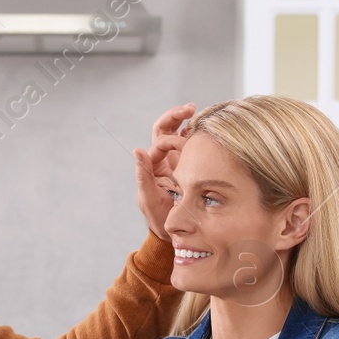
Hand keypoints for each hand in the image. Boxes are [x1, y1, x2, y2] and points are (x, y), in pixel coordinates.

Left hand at [134, 103, 193, 241]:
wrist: (173, 230)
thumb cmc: (158, 217)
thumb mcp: (148, 198)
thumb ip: (143, 175)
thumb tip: (137, 150)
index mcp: (153, 165)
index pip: (161, 142)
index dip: (173, 140)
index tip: (186, 145)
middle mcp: (163, 159)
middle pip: (165, 129)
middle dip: (175, 116)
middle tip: (189, 108)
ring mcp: (176, 160)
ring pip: (177, 132)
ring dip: (184, 119)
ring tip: (194, 110)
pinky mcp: (188, 164)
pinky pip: (189, 143)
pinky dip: (193, 132)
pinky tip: (201, 126)